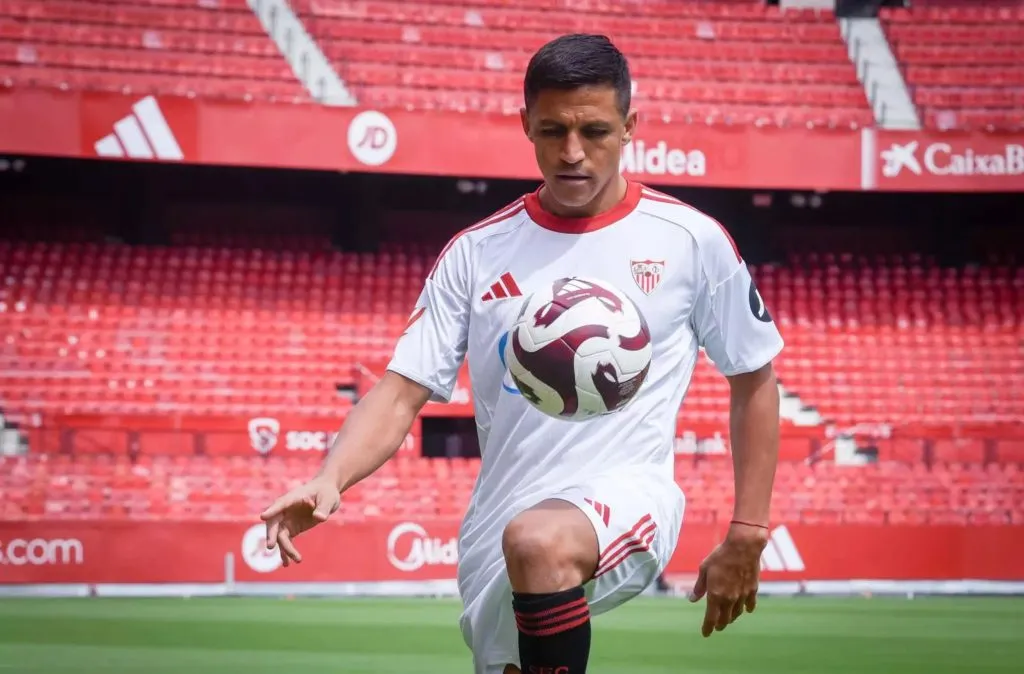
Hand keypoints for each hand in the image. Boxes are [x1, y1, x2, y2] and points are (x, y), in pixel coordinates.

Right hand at [259, 476, 340, 566]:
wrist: (326, 495)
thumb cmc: (326, 493)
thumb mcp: (328, 499)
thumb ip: (323, 508)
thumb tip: (319, 518)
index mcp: (293, 498)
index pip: (280, 504)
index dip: (272, 510)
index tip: (263, 516)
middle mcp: (285, 510)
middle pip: (274, 522)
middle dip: (271, 534)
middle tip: (270, 546)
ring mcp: (286, 520)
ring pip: (279, 536)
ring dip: (283, 549)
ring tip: (288, 563)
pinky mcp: (291, 529)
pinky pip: (285, 542)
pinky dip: (286, 552)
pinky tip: (287, 564)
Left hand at [688, 522, 768, 636]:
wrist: (743, 547)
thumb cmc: (720, 556)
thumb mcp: (704, 569)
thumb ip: (699, 587)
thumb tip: (692, 599)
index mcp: (715, 595)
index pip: (711, 618)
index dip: (707, 628)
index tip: (705, 634)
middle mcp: (729, 599)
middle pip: (725, 619)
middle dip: (719, 625)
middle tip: (716, 626)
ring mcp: (742, 596)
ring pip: (737, 613)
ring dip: (731, 618)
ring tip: (728, 618)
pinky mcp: (752, 590)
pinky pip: (750, 605)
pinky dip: (746, 609)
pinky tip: (745, 610)